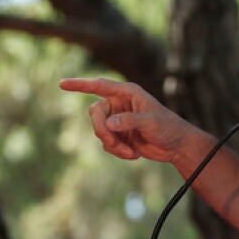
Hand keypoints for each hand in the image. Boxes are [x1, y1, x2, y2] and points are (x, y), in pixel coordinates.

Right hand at [58, 77, 199, 163]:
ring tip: (131, 152)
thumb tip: (109, 123)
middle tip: (113, 144)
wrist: (176, 146)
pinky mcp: (118, 134)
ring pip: (99, 130)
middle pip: (95, 113)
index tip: (62, 84)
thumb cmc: (168, 128)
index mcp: (128, 93)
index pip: (99, 86)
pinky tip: (133, 154)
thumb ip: (129, 121)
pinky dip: (117, 151)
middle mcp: (120, 103)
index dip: (80, 84)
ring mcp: (118, 119)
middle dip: (101, 131)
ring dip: (112, 144)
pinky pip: (106, 143)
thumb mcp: (151, 122)